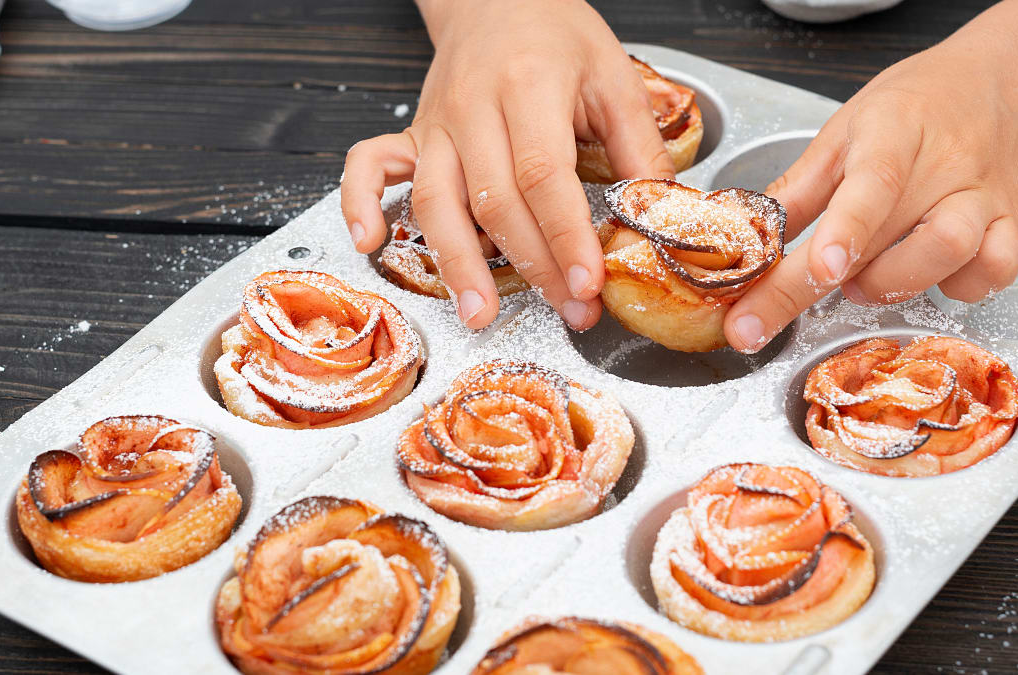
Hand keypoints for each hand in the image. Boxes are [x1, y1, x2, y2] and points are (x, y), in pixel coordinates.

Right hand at [341, 0, 673, 329]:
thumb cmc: (555, 34)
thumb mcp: (613, 76)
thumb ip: (638, 146)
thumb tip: (659, 213)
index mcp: (529, 85)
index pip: (544, 176)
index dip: (566, 237)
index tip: (588, 283)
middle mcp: (474, 106)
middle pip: (495, 202)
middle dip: (533, 267)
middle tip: (568, 311)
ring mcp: (436, 123)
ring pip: (437, 202)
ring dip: (457, 264)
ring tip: (480, 313)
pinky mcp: (413, 134)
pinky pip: (368, 167)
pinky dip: (359, 204)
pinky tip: (370, 243)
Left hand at [722, 0, 1017, 352]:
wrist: (1008, 82)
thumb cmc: (917, 107)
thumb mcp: (845, 130)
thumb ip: (799, 188)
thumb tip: (748, 235)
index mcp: (893, 132)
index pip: (870, 185)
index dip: (845, 231)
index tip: (819, 269)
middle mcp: (945, 166)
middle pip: (891, 238)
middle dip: (820, 287)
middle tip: (774, 308)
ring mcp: (984, 198)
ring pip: (950, 257)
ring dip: (893, 285)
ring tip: (861, 280)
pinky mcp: (1016, 225)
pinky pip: (991, 274)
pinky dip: (957, 288)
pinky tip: (928, 275)